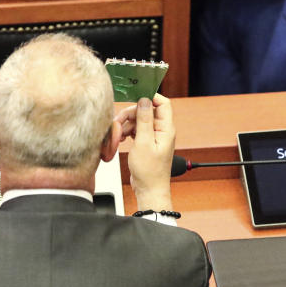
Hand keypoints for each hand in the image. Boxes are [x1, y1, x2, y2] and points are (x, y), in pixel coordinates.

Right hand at [121, 94, 174, 210]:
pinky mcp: (147, 143)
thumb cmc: (149, 172)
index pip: (162, 103)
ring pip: (139, 121)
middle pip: (147, 111)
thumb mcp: (144, 143)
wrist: (149, 189)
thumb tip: (144, 101)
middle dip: (131, 114)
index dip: (149, 97)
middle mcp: (162, 131)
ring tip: (119, 135)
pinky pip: (137, 130)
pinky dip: (128, 132)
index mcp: (166, 128)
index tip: (134, 97)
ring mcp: (154, 137)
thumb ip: (144, 120)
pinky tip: (121, 138)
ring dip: (127, 124)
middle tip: (119, 121)